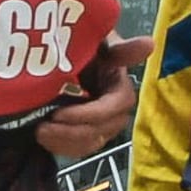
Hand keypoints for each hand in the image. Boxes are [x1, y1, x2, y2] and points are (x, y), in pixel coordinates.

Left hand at [35, 35, 151, 158]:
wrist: (56, 58)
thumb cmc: (82, 46)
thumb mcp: (98, 42)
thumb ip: (121, 48)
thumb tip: (150, 43)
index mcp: (119, 87)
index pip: (116, 106)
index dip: (92, 113)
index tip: (60, 113)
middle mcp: (114, 110)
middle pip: (103, 129)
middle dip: (74, 131)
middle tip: (44, 126)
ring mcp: (100, 125)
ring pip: (91, 143)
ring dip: (65, 141)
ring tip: (40, 132)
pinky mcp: (85, 134)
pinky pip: (79, 149)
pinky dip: (61, 147)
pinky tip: (42, 137)